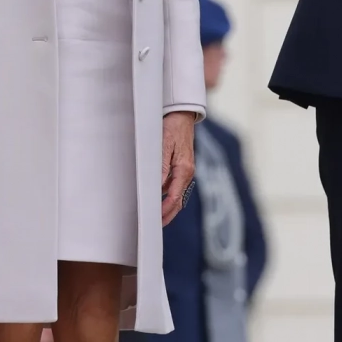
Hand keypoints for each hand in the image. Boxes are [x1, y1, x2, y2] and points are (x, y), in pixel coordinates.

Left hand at [161, 111, 195, 226]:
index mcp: (184, 170)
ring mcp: (185, 171)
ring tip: (154, 217)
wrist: (182, 115)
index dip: (164, 211)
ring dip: (167, 207)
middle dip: (167, 215)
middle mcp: (187, 173)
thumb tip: (157, 188)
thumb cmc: (172, 128)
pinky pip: (175, 187)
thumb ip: (161, 167)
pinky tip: (157, 200)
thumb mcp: (163, 146)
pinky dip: (167, 196)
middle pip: (178, 201)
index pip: (175, 197)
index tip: (154, 220)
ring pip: (177, 195)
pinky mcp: (181, 168)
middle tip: (155, 226)